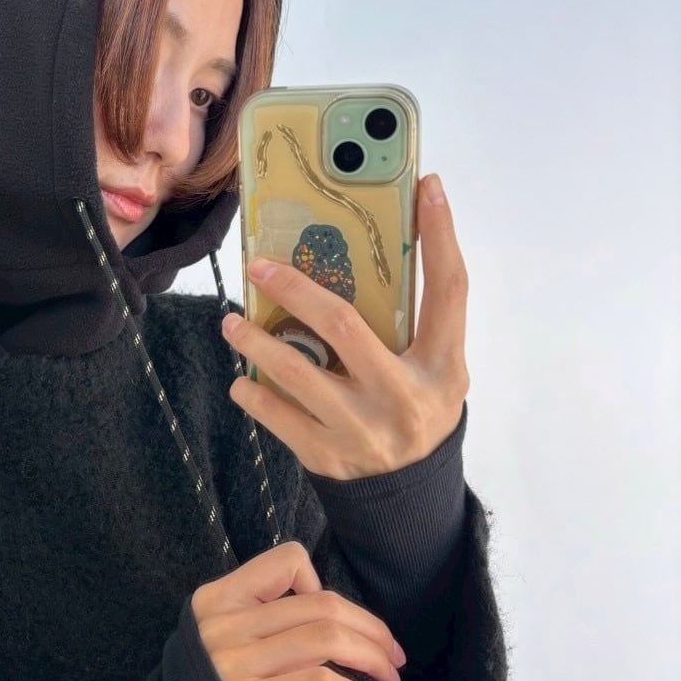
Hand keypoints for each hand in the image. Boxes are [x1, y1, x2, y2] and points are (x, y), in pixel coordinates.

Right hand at [192, 540, 405, 680]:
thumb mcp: (218, 636)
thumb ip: (261, 619)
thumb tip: (337, 622)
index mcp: (217, 599)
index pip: (286, 562)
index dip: (321, 584)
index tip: (334, 617)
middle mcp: (224, 626)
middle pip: (322, 606)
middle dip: (372, 628)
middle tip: (393, 654)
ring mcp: (234, 665)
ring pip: (327, 640)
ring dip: (371, 657)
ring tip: (388, 677)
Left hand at [220, 173, 468, 480]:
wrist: (407, 495)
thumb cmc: (415, 409)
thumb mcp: (433, 367)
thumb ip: (412, 318)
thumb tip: (374, 243)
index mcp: (442, 367)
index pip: (449, 290)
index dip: (440, 235)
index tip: (426, 185)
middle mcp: (405, 397)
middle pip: (345, 325)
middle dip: (295, 289)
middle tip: (259, 266)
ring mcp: (363, 430)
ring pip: (296, 373)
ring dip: (255, 342)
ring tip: (231, 322)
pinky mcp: (327, 456)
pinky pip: (276, 417)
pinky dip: (252, 394)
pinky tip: (241, 380)